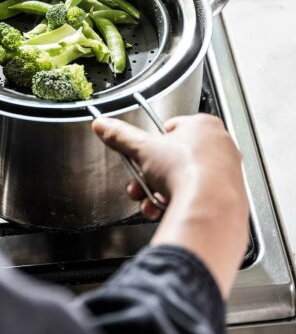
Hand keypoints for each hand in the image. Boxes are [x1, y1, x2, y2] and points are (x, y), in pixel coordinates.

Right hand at [92, 114, 248, 298]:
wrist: (210, 208)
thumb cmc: (188, 172)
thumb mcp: (143, 149)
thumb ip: (121, 136)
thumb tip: (104, 126)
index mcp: (204, 125)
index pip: (170, 128)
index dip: (153, 144)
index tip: (144, 154)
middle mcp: (220, 145)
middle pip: (174, 157)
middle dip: (153, 174)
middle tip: (143, 181)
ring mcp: (228, 171)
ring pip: (185, 179)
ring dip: (162, 191)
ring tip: (152, 200)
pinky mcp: (230, 195)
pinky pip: (197, 196)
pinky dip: (180, 202)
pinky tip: (167, 208)